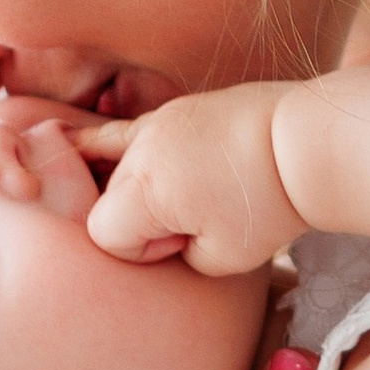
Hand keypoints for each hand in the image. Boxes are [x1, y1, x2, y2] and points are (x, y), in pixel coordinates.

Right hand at [78, 84, 300, 274]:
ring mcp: (157, 123)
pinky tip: (63, 141)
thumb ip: (177, 254)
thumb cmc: (269, 203)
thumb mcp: (222, 258)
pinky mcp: (177, 110)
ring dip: (127, 186)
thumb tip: (165, 233)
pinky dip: (97, 141)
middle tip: (200, 220)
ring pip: (108, 162)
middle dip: (144, 220)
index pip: (106, 234)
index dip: (143, 250)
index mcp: (144, 190)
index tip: (186, 244)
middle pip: (109, 199)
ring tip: (132, 191)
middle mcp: (141, 152)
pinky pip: (121, 128)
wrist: (307, 143)